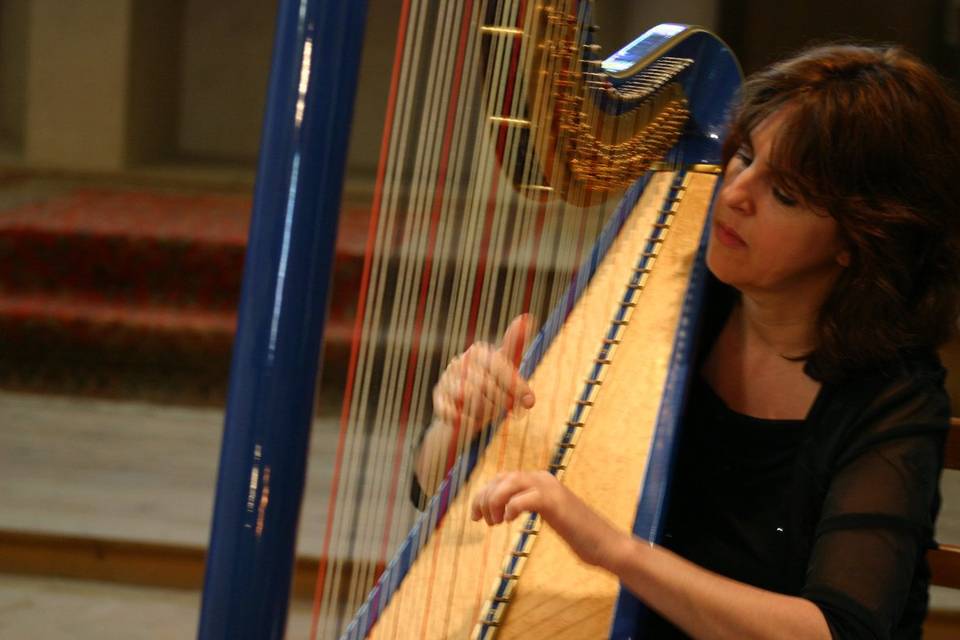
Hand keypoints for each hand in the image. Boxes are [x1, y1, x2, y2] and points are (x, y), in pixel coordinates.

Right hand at [432, 314, 535, 438]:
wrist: (466, 415)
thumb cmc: (492, 389)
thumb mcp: (507, 369)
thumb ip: (516, 348)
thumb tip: (527, 316)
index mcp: (478, 352)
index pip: (499, 366)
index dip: (515, 385)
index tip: (529, 400)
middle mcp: (460, 362)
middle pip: (486, 384)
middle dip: (501, 401)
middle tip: (506, 409)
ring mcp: (446, 379)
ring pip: (470, 398)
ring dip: (484, 411)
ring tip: (487, 411)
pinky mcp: (438, 398)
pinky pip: (453, 411)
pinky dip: (466, 419)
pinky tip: (471, 419)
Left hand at [470, 470, 626, 568]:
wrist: (605, 543)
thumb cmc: (577, 533)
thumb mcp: (547, 514)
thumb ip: (529, 504)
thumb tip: (504, 507)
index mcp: (539, 479)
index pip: (501, 477)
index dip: (483, 494)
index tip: (475, 515)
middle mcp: (543, 478)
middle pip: (501, 478)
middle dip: (484, 498)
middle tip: (481, 521)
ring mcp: (549, 488)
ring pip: (509, 483)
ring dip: (495, 503)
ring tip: (495, 523)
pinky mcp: (554, 503)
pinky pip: (523, 498)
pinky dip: (511, 508)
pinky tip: (510, 522)